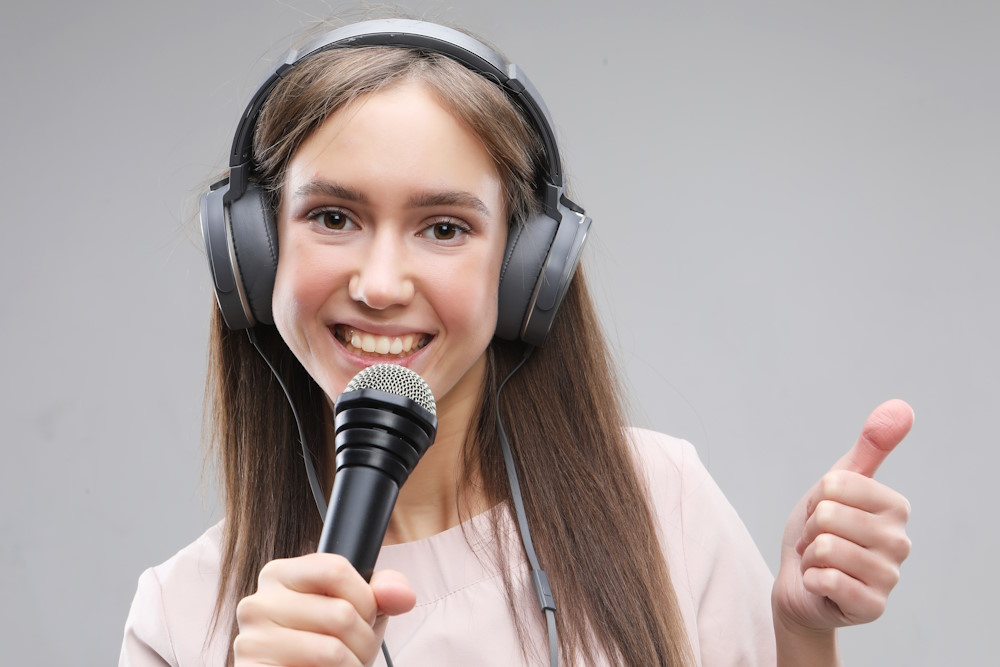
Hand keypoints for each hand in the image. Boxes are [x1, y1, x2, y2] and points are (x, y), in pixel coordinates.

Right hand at [234, 553, 415, 665]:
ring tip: (343, 666)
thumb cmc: (327, 645)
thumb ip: (383, 592)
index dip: (365, 598)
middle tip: (356, 652)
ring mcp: (251, 641)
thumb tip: (401, 594)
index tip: (366, 616)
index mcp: (280, 575)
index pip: (335, 569)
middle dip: (364, 640)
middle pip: (340, 613)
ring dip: (352, 665)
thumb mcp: (359, 611)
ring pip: (331, 650)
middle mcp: (258, 603)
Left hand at [773, 399, 912, 635]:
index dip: (816, 499)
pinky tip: (822, 585)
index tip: (822, 515)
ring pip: (826, 547)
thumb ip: (869, 447)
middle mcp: (901, 542)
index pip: (835, 484)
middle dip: (810, 529)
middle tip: (818, 542)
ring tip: (821, 563)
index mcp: (895, 507)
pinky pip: (827, 580)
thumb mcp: (836, 484)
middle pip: (828, 515)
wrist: (800, 585)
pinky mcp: (873, 607)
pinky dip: (810, 580)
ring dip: (810, 556)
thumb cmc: (820, 532)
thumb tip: (902, 407)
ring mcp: (890, 577)